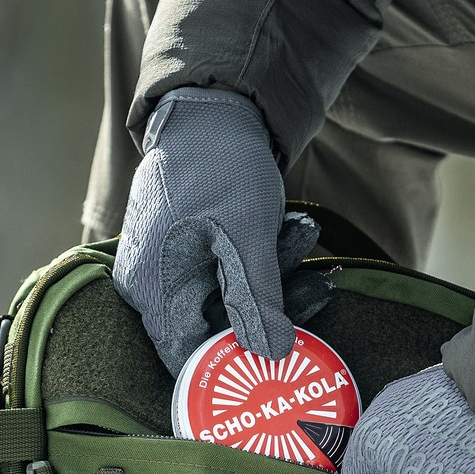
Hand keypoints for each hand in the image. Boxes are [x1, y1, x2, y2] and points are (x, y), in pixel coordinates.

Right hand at [114, 87, 332, 373]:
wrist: (209, 106)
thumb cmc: (220, 165)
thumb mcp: (248, 238)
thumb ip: (259, 302)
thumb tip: (273, 355)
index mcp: (153, 289)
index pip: (188, 358)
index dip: (234, 367)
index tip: (280, 365)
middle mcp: (151, 285)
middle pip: (217, 325)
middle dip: (275, 302)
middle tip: (323, 283)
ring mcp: (168, 265)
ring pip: (229, 294)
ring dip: (276, 271)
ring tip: (307, 233)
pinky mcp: (187, 249)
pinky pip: (228, 269)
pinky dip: (263, 255)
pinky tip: (295, 230)